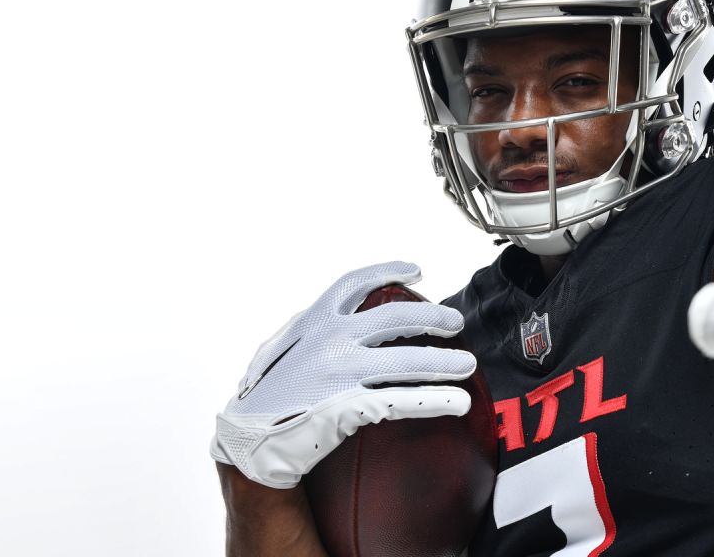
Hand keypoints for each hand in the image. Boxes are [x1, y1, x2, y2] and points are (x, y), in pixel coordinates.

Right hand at [211, 261, 475, 487]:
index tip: (416, 272)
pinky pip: (401, 400)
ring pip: (406, 361)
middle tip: (456, 324)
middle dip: (432, 318)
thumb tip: (344, 317)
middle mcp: (329, 340)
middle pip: (395, 318)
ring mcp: (339, 373)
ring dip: (443, 362)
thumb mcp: (286, 348)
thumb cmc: (269, 395)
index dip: (388, 272)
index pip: (355, 282)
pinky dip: (434, 401)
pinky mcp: (347, 407)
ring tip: (467, 365)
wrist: (246, 441)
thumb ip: (315, 330)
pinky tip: (457, 403)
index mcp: (314, 320)